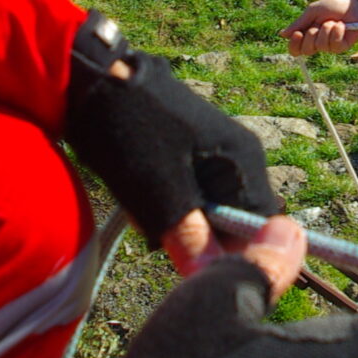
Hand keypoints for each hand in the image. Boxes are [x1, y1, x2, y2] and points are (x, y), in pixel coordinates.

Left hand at [65, 29, 278, 268]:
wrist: (93, 80)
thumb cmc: (130, 133)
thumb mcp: (159, 192)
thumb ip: (190, 236)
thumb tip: (215, 278)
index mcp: (244, 160)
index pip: (263, 225)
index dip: (235, 251)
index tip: (196, 260)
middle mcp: (240, 154)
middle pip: (236, 219)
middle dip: (200, 235)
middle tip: (159, 230)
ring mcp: (216, 150)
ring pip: (208, 208)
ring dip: (178, 219)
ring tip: (142, 205)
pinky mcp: (192, 149)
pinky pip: (190, 191)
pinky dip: (167, 201)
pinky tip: (139, 192)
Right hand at [284, 0, 357, 56]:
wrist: (353, 4)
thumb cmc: (333, 5)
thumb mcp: (313, 11)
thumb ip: (299, 23)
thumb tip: (282, 35)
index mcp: (307, 34)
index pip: (296, 48)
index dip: (294, 45)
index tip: (297, 34)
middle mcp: (317, 42)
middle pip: (306, 50)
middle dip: (311, 35)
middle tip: (319, 24)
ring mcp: (330, 46)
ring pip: (321, 46)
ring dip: (326, 30)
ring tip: (333, 21)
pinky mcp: (341, 47)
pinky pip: (334, 45)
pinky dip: (337, 32)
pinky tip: (341, 25)